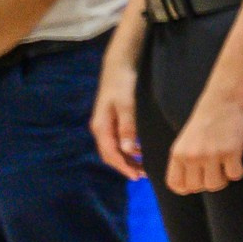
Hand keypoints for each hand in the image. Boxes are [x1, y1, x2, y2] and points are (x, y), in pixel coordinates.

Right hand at [91, 65, 142, 180]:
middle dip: (125, 166)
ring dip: (126, 158)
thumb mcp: (128, 105)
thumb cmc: (123, 83)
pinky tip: (139, 149)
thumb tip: (128, 151)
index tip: (137, 177)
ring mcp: (104, 123)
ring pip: (114, 148)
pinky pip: (117, 139)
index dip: (123, 167)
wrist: (118, 64)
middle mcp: (100, 127)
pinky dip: (127, 148)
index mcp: (101, 127)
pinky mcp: (111, 118)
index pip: (111, 154)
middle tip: (142, 176)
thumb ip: (128, 127)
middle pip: (110, 154)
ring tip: (142, 166)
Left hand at [164, 94, 242, 194]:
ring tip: (227, 166)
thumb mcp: (187, 138)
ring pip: (215, 185)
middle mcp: (192, 156)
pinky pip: (235, 175)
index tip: (200, 179)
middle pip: (197, 188)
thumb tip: (191, 185)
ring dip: (223, 179)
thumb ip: (186, 159)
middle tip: (217, 170)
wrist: (225, 96)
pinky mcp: (231, 151)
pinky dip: (238, 171)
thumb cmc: (208, 116)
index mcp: (178, 153)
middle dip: (208, 182)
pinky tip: (238, 159)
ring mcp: (211, 154)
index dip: (189, 187)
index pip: (177, 185)